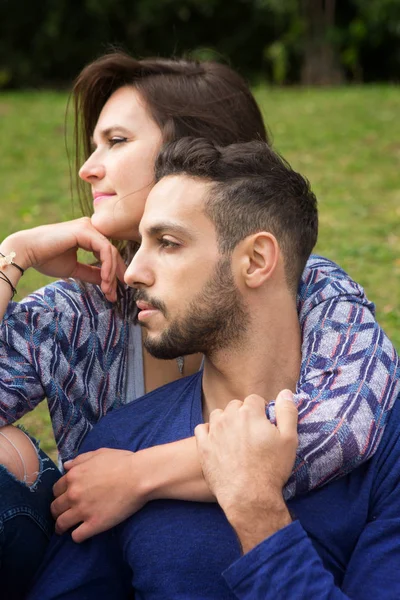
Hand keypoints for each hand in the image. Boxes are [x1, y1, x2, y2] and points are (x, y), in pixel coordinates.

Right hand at [3, 218, 125, 301]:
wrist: (26, 252)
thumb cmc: (46, 259)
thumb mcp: (74, 268)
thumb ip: (91, 272)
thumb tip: (107, 282)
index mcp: (87, 235)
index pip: (107, 254)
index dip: (113, 273)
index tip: (112, 293)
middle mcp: (90, 228)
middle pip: (112, 253)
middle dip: (114, 276)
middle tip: (113, 295)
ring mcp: (88, 227)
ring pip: (111, 252)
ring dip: (111, 274)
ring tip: (108, 290)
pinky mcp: (85, 230)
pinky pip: (104, 249)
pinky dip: (107, 266)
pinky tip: (105, 279)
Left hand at [51, 448, 148, 541]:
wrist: (139, 476)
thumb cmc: (121, 462)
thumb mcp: (98, 454)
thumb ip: (79, 460)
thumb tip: (66, 466)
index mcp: (73, 476)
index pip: (55, 490)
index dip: (60, 495)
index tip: (64, 499)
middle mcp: (73, 494)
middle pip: (55, 508)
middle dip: (58, 512)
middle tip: (63, 514)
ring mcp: (82, 510)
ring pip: (61, 524)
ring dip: (62, 527)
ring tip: (65, 529)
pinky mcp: (94, 524)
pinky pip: (76, 536)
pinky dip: (77, 536)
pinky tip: (82, 532)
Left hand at [194, 390, 297, 552]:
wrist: (249, 496)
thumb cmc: (271, 469)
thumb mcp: (289, 439)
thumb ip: (287, 412)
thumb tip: (285, 392)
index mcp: (249, 413)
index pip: (254, 400)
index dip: (261, 411)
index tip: (265, 425)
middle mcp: (228, 417)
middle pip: (235, 405)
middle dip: (243, 415)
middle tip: (252, 434)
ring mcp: (213, 431)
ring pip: (218, 415)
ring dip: (226, 421)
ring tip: (235, 438)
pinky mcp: (203, 446)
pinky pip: (201, 429)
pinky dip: (209, 432)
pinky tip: (218, 442)